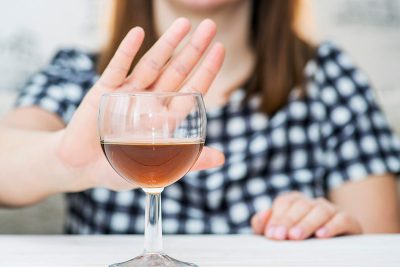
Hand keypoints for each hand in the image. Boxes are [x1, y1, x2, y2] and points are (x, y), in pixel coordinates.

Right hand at [56, 18, 224, 190]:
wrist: (81, 168)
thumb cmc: (120, 169)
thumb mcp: (158, 169)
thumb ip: (189, 161)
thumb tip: (222, 159)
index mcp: (165, 118)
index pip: (191, 90)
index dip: (206, 70)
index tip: (220, 48)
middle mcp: (150, 101)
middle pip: (177, 71)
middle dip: (193, 49)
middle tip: (209, 26)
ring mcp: (128, 93)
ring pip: (152, 65)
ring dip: (167, 44)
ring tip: (183, 24)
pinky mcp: (105, 92)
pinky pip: (117, 69)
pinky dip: (127, 52)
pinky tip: (138, 34)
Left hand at [251, 192, 361, 239]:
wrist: (333, 253)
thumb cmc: (299, 242)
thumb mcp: (279, 234)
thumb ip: (263, 225)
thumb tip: (263, 214)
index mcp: (295, 201)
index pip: (284, 202)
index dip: (276, 217)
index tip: (270, 235)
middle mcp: (313, 202)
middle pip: (300, 205)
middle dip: (288, 221)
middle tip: (280, 237)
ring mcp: (332, 209)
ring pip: (320, 210)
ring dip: (307, 223)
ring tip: (296, 237)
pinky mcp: (349, 220)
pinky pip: (342, 219)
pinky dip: (331, 226)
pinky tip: (321, 235)